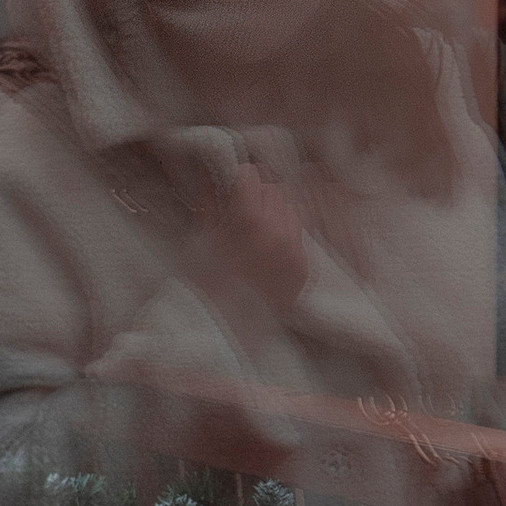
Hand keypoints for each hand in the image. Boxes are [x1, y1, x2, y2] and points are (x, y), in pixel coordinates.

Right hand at [180, 163, 309, 320]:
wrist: (219, 331)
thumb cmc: (200, 285)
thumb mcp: (202, 237)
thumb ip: (212, 201)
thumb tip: (213, 174)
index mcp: (250, 221)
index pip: (252, 177)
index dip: (238, 180)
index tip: (232, 187)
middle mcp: (279, 234)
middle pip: (275, 191)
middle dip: (258, 196)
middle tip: (242, 209)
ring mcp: (296, 253)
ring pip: (292, 211)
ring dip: (275, 214)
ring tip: (257, 231)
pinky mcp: (304, 270)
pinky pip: (299, 239)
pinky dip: (284, 238)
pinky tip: (267, 252)